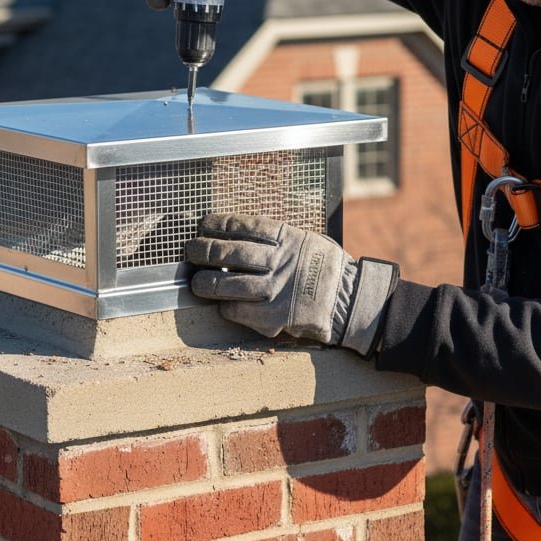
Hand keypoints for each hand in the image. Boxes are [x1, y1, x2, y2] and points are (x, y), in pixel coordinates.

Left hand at [186, 213, 398, 355]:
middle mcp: (279, 261)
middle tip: (189, 251)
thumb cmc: (325, 267)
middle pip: (231, 253)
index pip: (243, 226)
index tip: (202, 224)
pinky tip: (220, 304)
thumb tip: (240, 232)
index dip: (217, 225)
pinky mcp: (275, 316)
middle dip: (204, 251)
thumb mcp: (306, 239)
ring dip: (207, 283)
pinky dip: (226, 307)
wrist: (350, 300)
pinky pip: (240, 311)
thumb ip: (278, 236)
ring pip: (229, 285)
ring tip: (196, 282)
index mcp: (287, 237)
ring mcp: (276, 289)